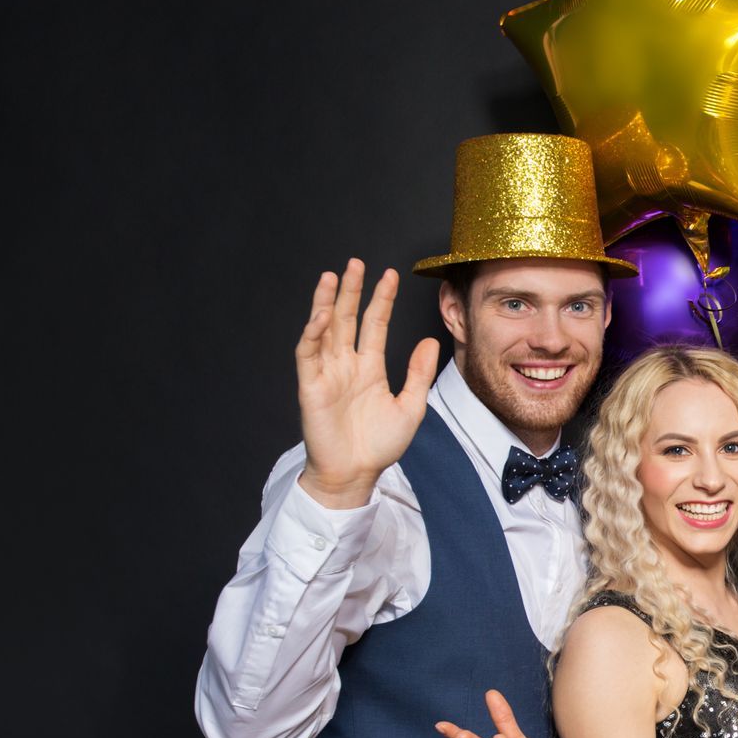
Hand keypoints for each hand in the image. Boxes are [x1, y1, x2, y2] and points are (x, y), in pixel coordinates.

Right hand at [296, 258, 440, 508]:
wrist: (357, 474)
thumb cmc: (380, 446)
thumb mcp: (411, 406)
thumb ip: (418, 373)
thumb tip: (429, 340)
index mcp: (369, 368)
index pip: (373, 324)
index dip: (380, 300)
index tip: (390, 275)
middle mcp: (346, 365)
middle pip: (346, 319)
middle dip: (351, 291)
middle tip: (355, 263)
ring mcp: (327, 374)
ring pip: (324, 329)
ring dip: (326, 302)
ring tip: (332, 276)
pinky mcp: (311, 387)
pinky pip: (308, 355)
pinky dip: (312, 334)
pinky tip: (320, 315)